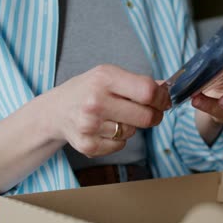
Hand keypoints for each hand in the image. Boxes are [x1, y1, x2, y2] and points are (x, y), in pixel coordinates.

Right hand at [49, 64, 169, 156]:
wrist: (56, 110)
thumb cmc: (88, 90)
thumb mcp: (110, 76)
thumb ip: (139, 82)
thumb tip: (166, 89)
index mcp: (104, 78)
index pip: (148, 92)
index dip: (162, 98)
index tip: (163, 101)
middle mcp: (95, 101)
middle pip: (146, 117)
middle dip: (154, 116)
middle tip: (151, 113)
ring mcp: (89, 125)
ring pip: (132, 132)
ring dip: (131, 127)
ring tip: (116, 117)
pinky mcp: (87, 144)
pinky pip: (120, 146)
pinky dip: (118, 140)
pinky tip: (106, 129)